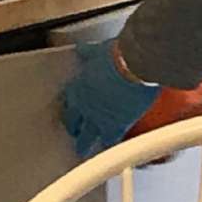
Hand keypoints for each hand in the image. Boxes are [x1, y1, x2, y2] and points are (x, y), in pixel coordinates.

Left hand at [60, 39, 160, 159]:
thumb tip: (82, 50)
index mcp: (79, 87)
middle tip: (73, 133)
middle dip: (73, 128)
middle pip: (73, 122)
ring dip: (84, 143)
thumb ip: (88, 53)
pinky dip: (108, 145)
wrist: (133, 68)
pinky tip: (107, 151)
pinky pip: (108, 141)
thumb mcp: (98, 51)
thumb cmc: (118, 57)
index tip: (70, 112)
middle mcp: (84, 106)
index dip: (69, 108)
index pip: (69, 102)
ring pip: (86, 137)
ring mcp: (97, 118)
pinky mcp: (113, 127)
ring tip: (82, 149)